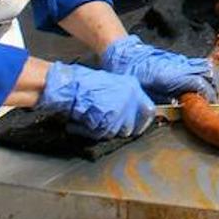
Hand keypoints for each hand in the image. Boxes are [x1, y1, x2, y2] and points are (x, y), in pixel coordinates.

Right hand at [35, 62, 154, 139]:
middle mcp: (130, 97)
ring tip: (89, 118)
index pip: (149, 111)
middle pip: (130, 127)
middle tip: (103, 124)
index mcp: (133, 87)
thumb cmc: (86, 85)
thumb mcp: (113, 86)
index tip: (136, 129)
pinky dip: (89, 132)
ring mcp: (120, 109)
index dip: (143, 123)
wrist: (69, 84)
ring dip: (101, 131)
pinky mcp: (107, 119)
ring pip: (115, 133)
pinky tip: (81, 122)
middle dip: (117, 130)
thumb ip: (125, 100)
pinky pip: (101, 134)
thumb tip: (132, 119)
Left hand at [100, 35, 216, 101]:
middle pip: (209, 72)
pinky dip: (205, 73)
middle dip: (214, 87)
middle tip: (210, 100)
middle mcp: (180, 66)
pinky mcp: (181, 58)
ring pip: (207, 66)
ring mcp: (182, 60)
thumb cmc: (133, 77)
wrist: (126, 56)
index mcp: (172, 76)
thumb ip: (167, 102)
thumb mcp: (147, 95)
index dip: (208, 95)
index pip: (201, 84)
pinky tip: (200, 84)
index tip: (209, 105)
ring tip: (208, 93)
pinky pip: (199, 63)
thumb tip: (183, 109)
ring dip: (212, 79)